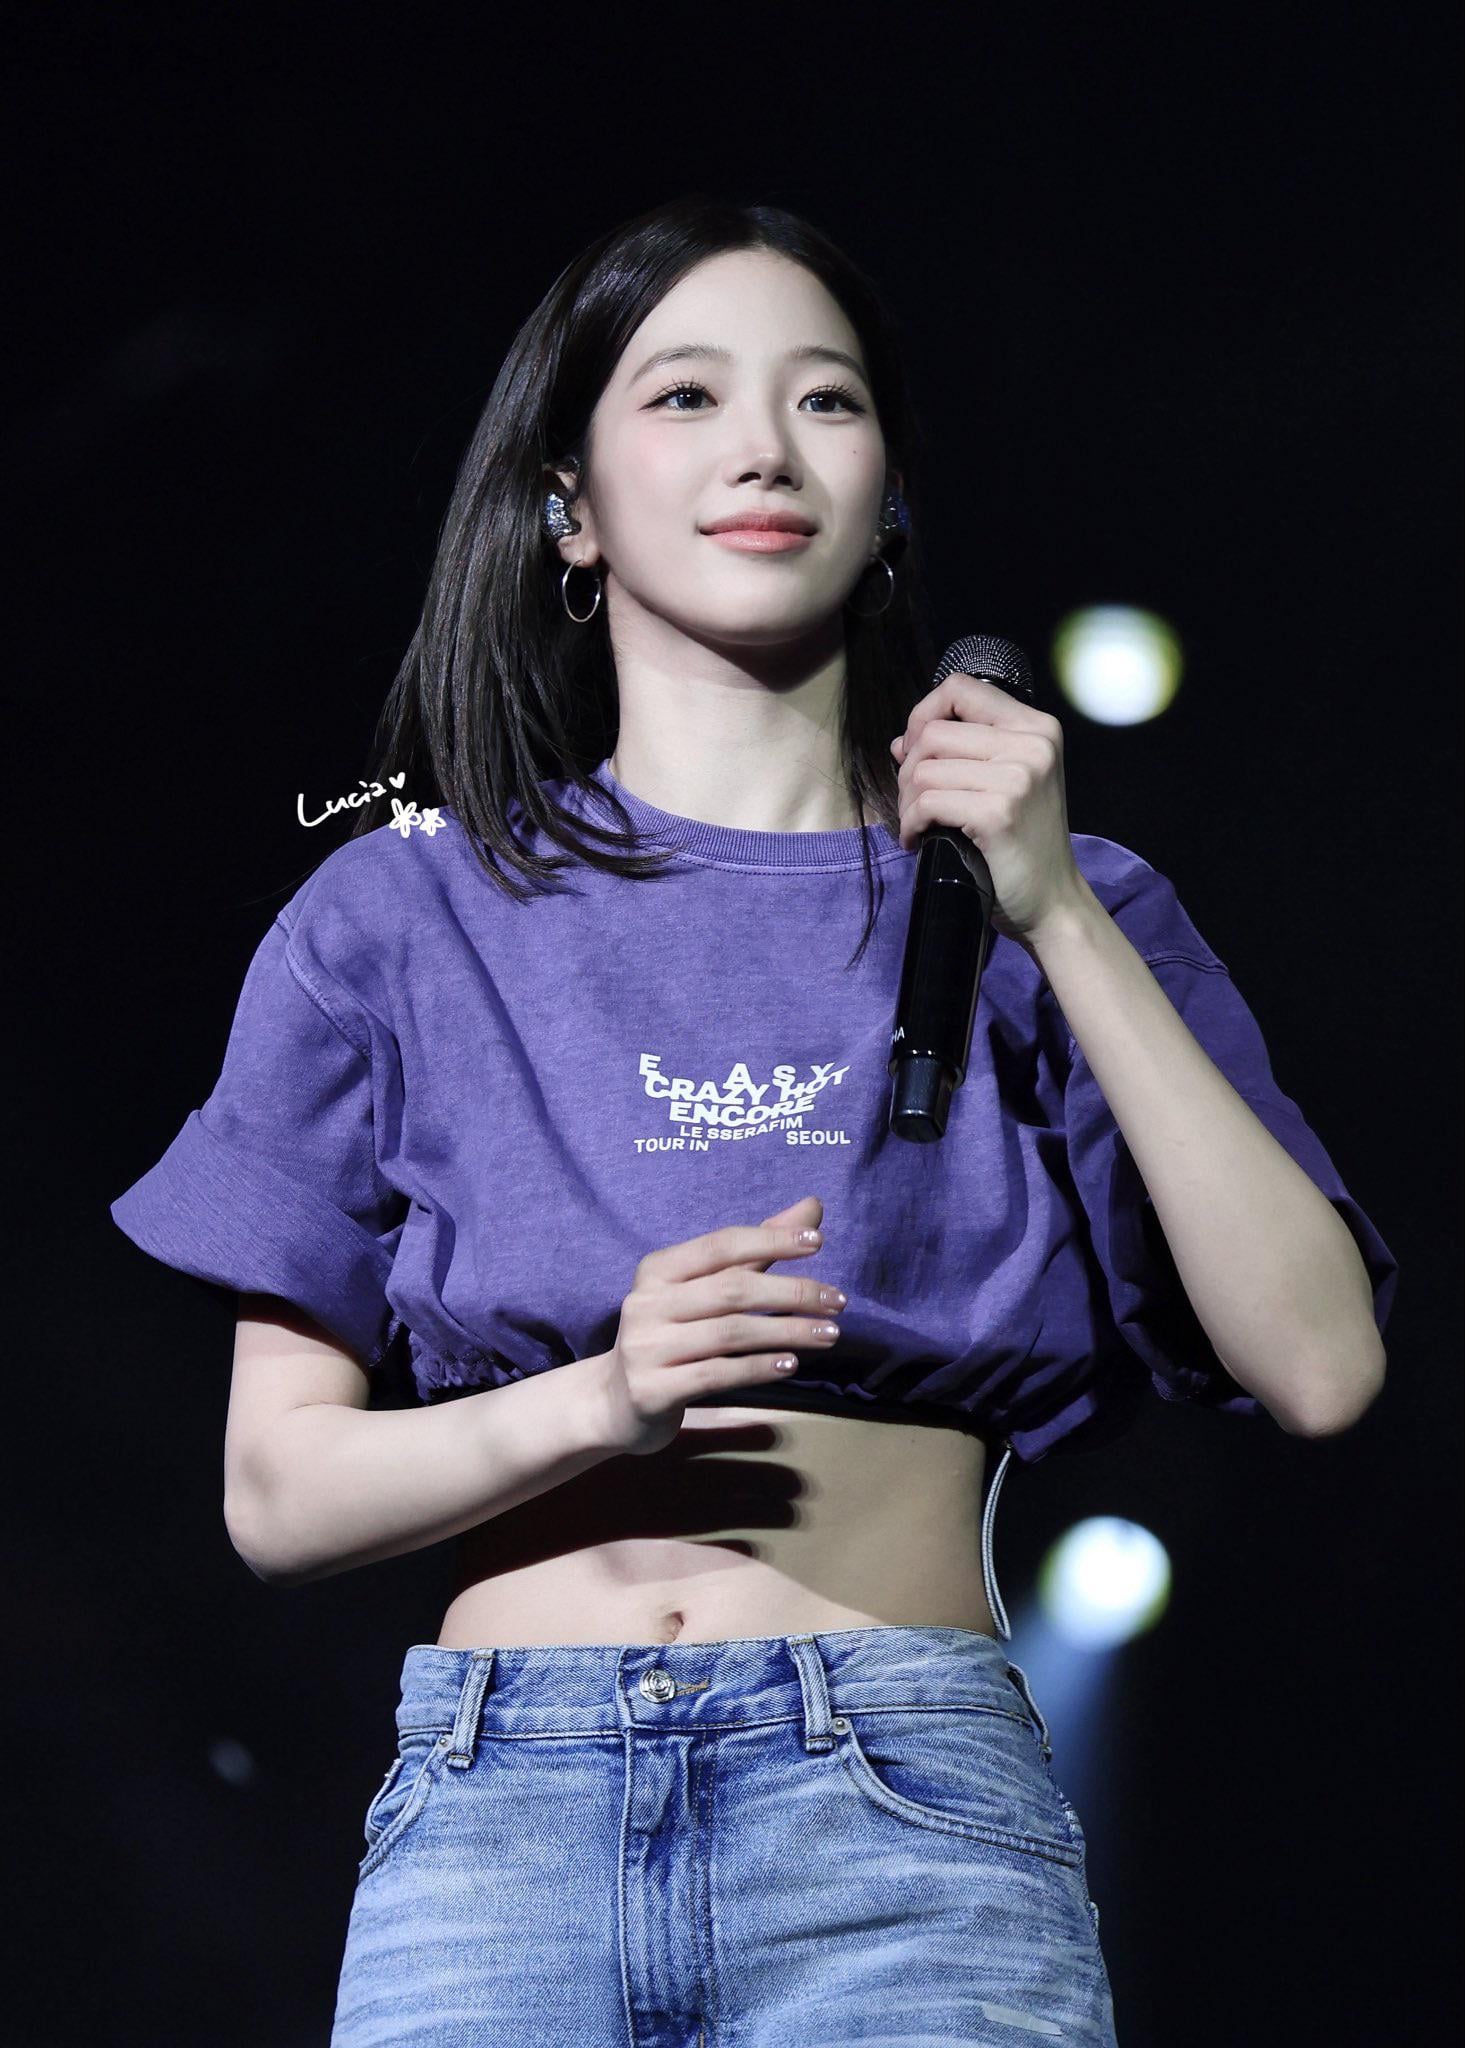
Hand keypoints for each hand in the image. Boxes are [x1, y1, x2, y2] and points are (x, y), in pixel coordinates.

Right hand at [593, 1195, 842, 1456]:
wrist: (616, 1402)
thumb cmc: (672, 1336)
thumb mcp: (706, 1289)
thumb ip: (758, 1251)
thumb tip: (813, 1206)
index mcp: (657, 1270)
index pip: (721, 1245)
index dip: (770, 1238)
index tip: (818, 1240)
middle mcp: (646, 1303)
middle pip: (731, 1289)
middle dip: (791, 1292)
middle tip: (838, 1301)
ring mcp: (645, 1348)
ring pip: (730, 1333)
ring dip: (787, 1332)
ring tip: (829, 1334)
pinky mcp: (652, 1390)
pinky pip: (717, 1374)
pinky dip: (759, 1367)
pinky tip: (791, 1364)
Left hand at [890, 673, 1084, 951]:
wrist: (1053, 900)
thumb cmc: (1024, 843)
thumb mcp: (1007, 783)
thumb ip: (962, 753)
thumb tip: (901, 742)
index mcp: (1036, 727)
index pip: (960, 688)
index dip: (923, 714)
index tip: (915, 751)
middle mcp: (1032, 744)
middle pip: (933, 733)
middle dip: (909, 771)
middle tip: (915, 804)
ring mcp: (1017, 778)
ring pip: (924, 770)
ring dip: (908, 803)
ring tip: (919, 825)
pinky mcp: (998, 813)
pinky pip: (928, 803)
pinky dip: (912, 824)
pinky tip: (918, 840)